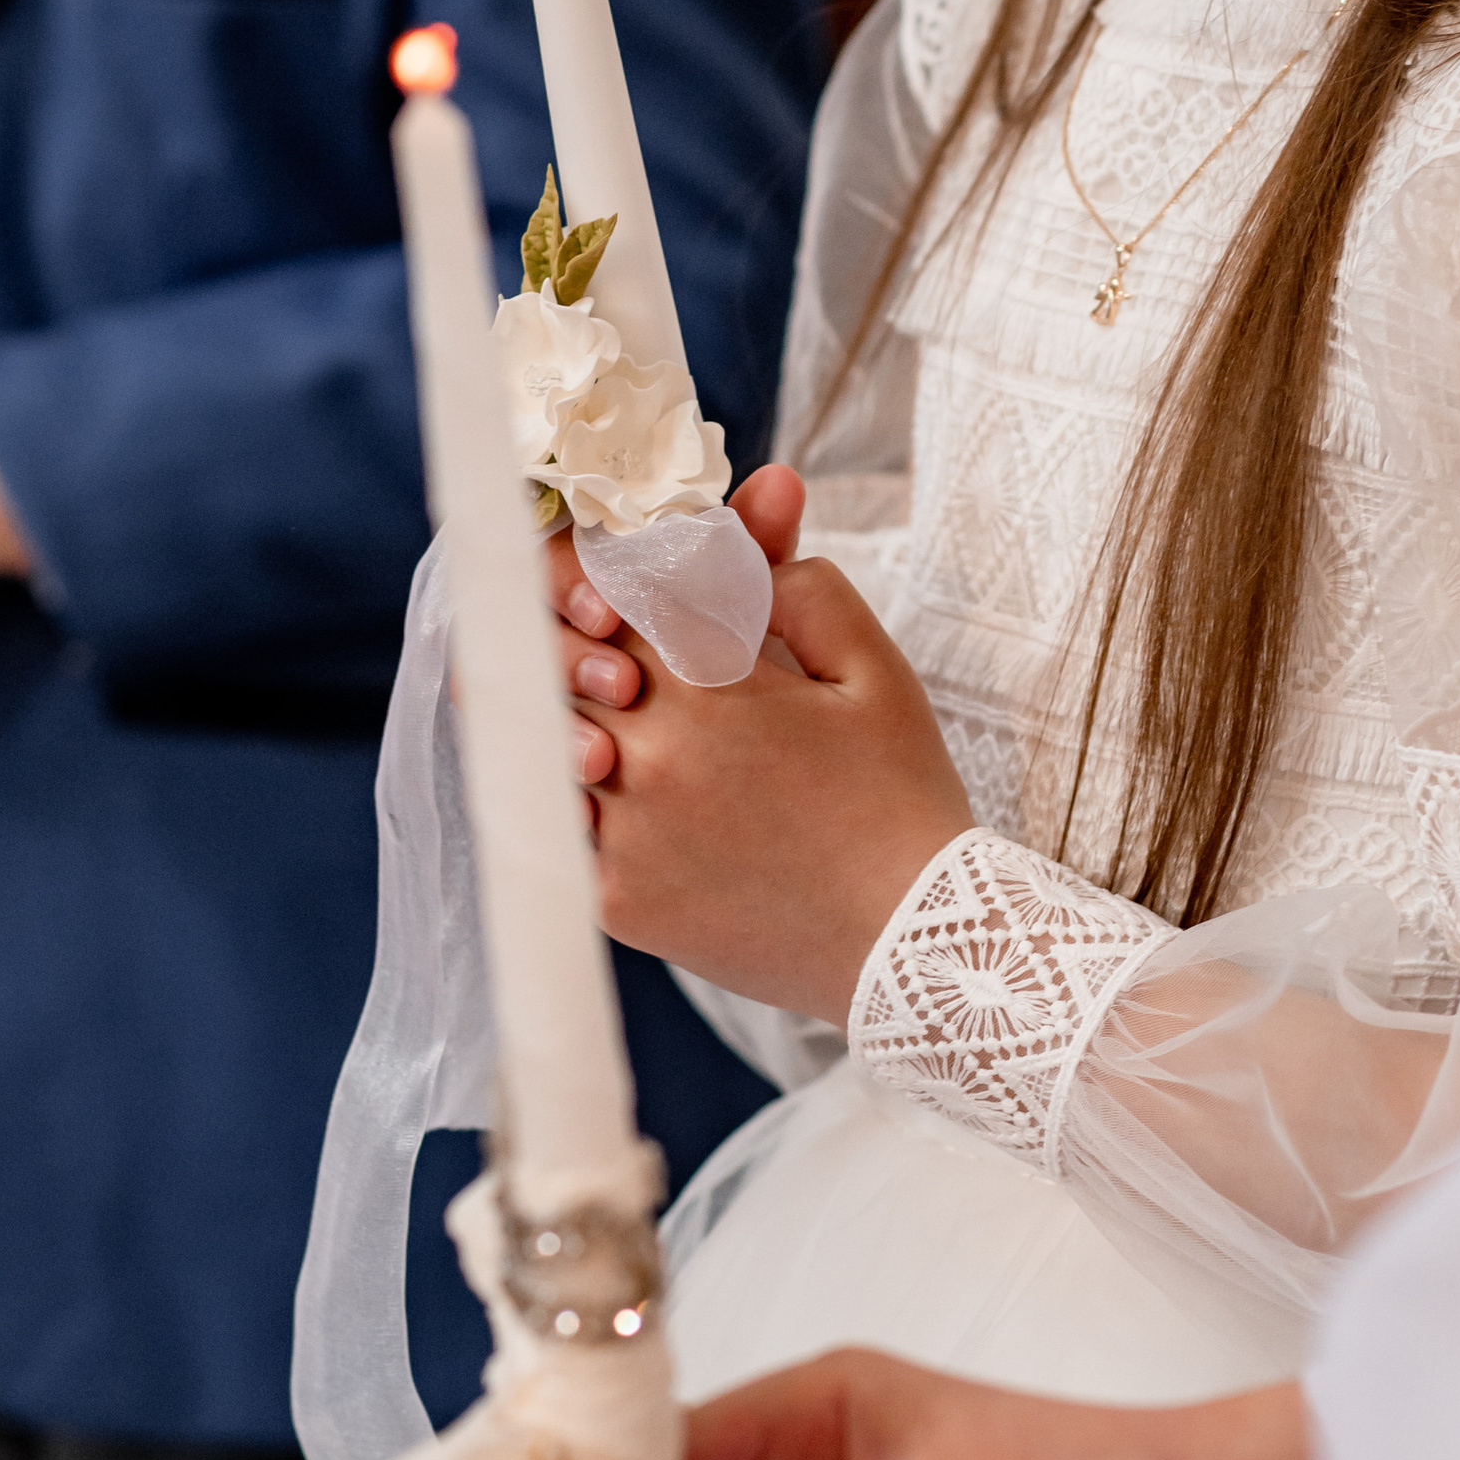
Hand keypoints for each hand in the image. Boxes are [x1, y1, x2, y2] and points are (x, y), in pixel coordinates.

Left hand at [551, 486, 973, 1023]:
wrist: (917, 943)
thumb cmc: (902, 799)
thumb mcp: (871, 670)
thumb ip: (799, 584)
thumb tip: (749, 516)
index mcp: (709, 687)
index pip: (609, 596)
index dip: (605, 579)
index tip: (623, 588)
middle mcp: (649, 758)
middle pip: (558, 668)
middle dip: (576, 646)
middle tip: (608, 647)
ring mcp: (624, 836)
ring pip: (542, 748)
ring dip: (566, 723)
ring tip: (611, 721)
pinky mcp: (616, 903)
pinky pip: (556, 831)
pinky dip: (574, 801)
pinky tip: (616, 791)